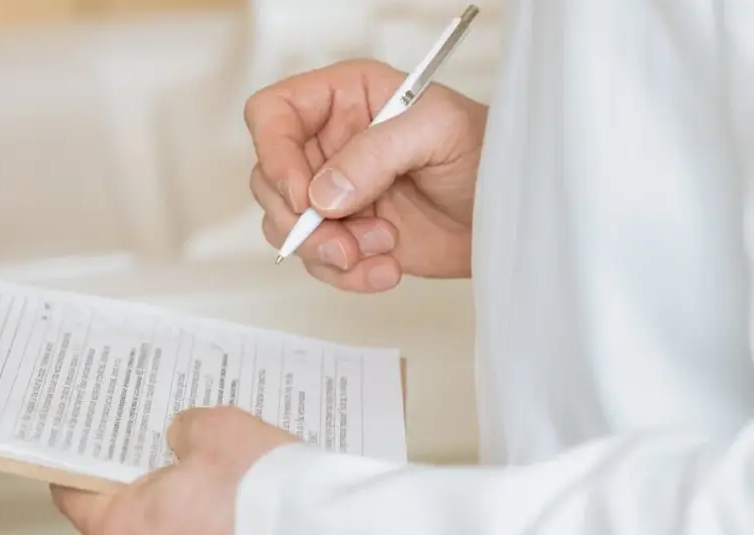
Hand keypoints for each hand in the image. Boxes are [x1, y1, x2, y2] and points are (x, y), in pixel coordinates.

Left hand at [52, 407, 298, 534]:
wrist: (316, 521)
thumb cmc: (256, 487)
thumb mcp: (210, 430)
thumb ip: (183, 428)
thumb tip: (181, 434)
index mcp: (124, 524)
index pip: (74, 494)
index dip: (75, 459)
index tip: (75, 439)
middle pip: (120, 504)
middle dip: (132, 465)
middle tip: (138, 429)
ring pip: (162, 514)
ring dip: (171, 482)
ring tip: (187, 444)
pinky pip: (194, 521)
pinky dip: (200, 497)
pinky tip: (220, 470)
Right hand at [246, 60, 486, 290]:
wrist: (513, 211)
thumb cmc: (486, 151)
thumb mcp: (437, 131)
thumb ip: (376, 153)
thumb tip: (322, 194)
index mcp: (345, 99)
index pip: (272, 114)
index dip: (274, 153)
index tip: (301, 194)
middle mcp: (330, 144)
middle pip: (269, 180)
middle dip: (301, 221)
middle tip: (343, 243)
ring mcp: (335, 193)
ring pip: (286, 227)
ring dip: (326, 251)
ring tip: (382, 249)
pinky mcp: (348, 235)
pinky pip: (319, 261)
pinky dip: (348, 275)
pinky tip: (388, 267)